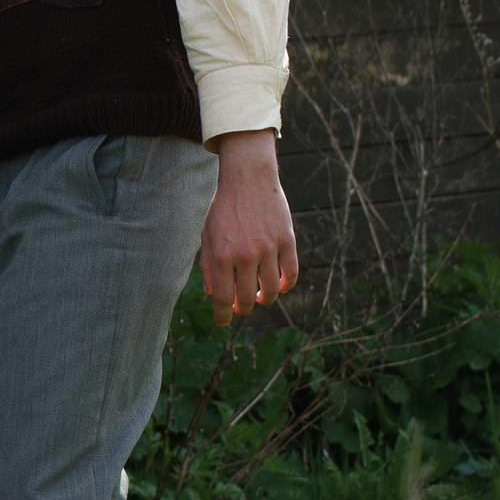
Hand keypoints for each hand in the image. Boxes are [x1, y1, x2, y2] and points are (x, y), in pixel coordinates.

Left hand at [200, 130, 298, 325]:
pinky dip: (286, 285)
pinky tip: (280, 286)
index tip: (224, 321)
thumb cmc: (224, 208)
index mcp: (221, 255)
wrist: (248, 178)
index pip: (223, 297)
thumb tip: (214, 295)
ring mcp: (268, 249)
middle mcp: (245, 255)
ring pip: (271, 290)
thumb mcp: (208, 235)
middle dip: (243, 308)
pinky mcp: (287, 241)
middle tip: (242, 308)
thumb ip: (209, 265)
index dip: (223, 315)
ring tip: (260, 298)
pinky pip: (290, 274)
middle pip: (247, 298)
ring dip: (265, 300)